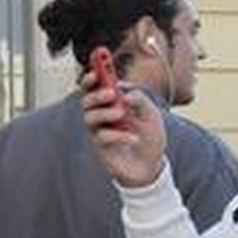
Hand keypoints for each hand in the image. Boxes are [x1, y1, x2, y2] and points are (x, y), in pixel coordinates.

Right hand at [80, 70, 165, 187]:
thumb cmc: (149, 137)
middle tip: (111, 93)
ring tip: (121, 114)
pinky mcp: (101, 147)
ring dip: (104, 113)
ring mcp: (99, 131)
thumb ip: (140, 100)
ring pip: (89, 117)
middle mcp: (102, 115)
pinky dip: (118, 136)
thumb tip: (125, 93)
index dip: (92, 78)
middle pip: (86, 100)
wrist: (151, 166)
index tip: (96, 71)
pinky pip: (101, 137)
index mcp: (112, 103)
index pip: (95, 87)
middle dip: (96, 94)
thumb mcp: (152, 114)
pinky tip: (133, 139)